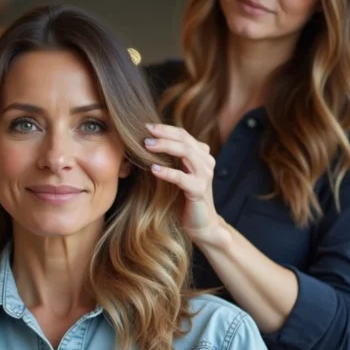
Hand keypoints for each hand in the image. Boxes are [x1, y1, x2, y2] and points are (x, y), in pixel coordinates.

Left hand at [144, 123, 230, 248]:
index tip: (145, 125)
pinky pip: (182, 178)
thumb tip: (144, 144)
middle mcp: (206, 162)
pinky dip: (167, 172)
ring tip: (146, 146)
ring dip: (165, 147)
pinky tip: (153, 170)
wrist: (200, 224)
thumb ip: (169, 159)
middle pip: (184, 139)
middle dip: (163, 134)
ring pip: (186, 153)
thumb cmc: (183, 199)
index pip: (183, 134)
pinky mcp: (199, 191)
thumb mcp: (176, 174)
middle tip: (144, 133)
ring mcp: (205, 176)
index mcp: (201, 155)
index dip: (165, 128)